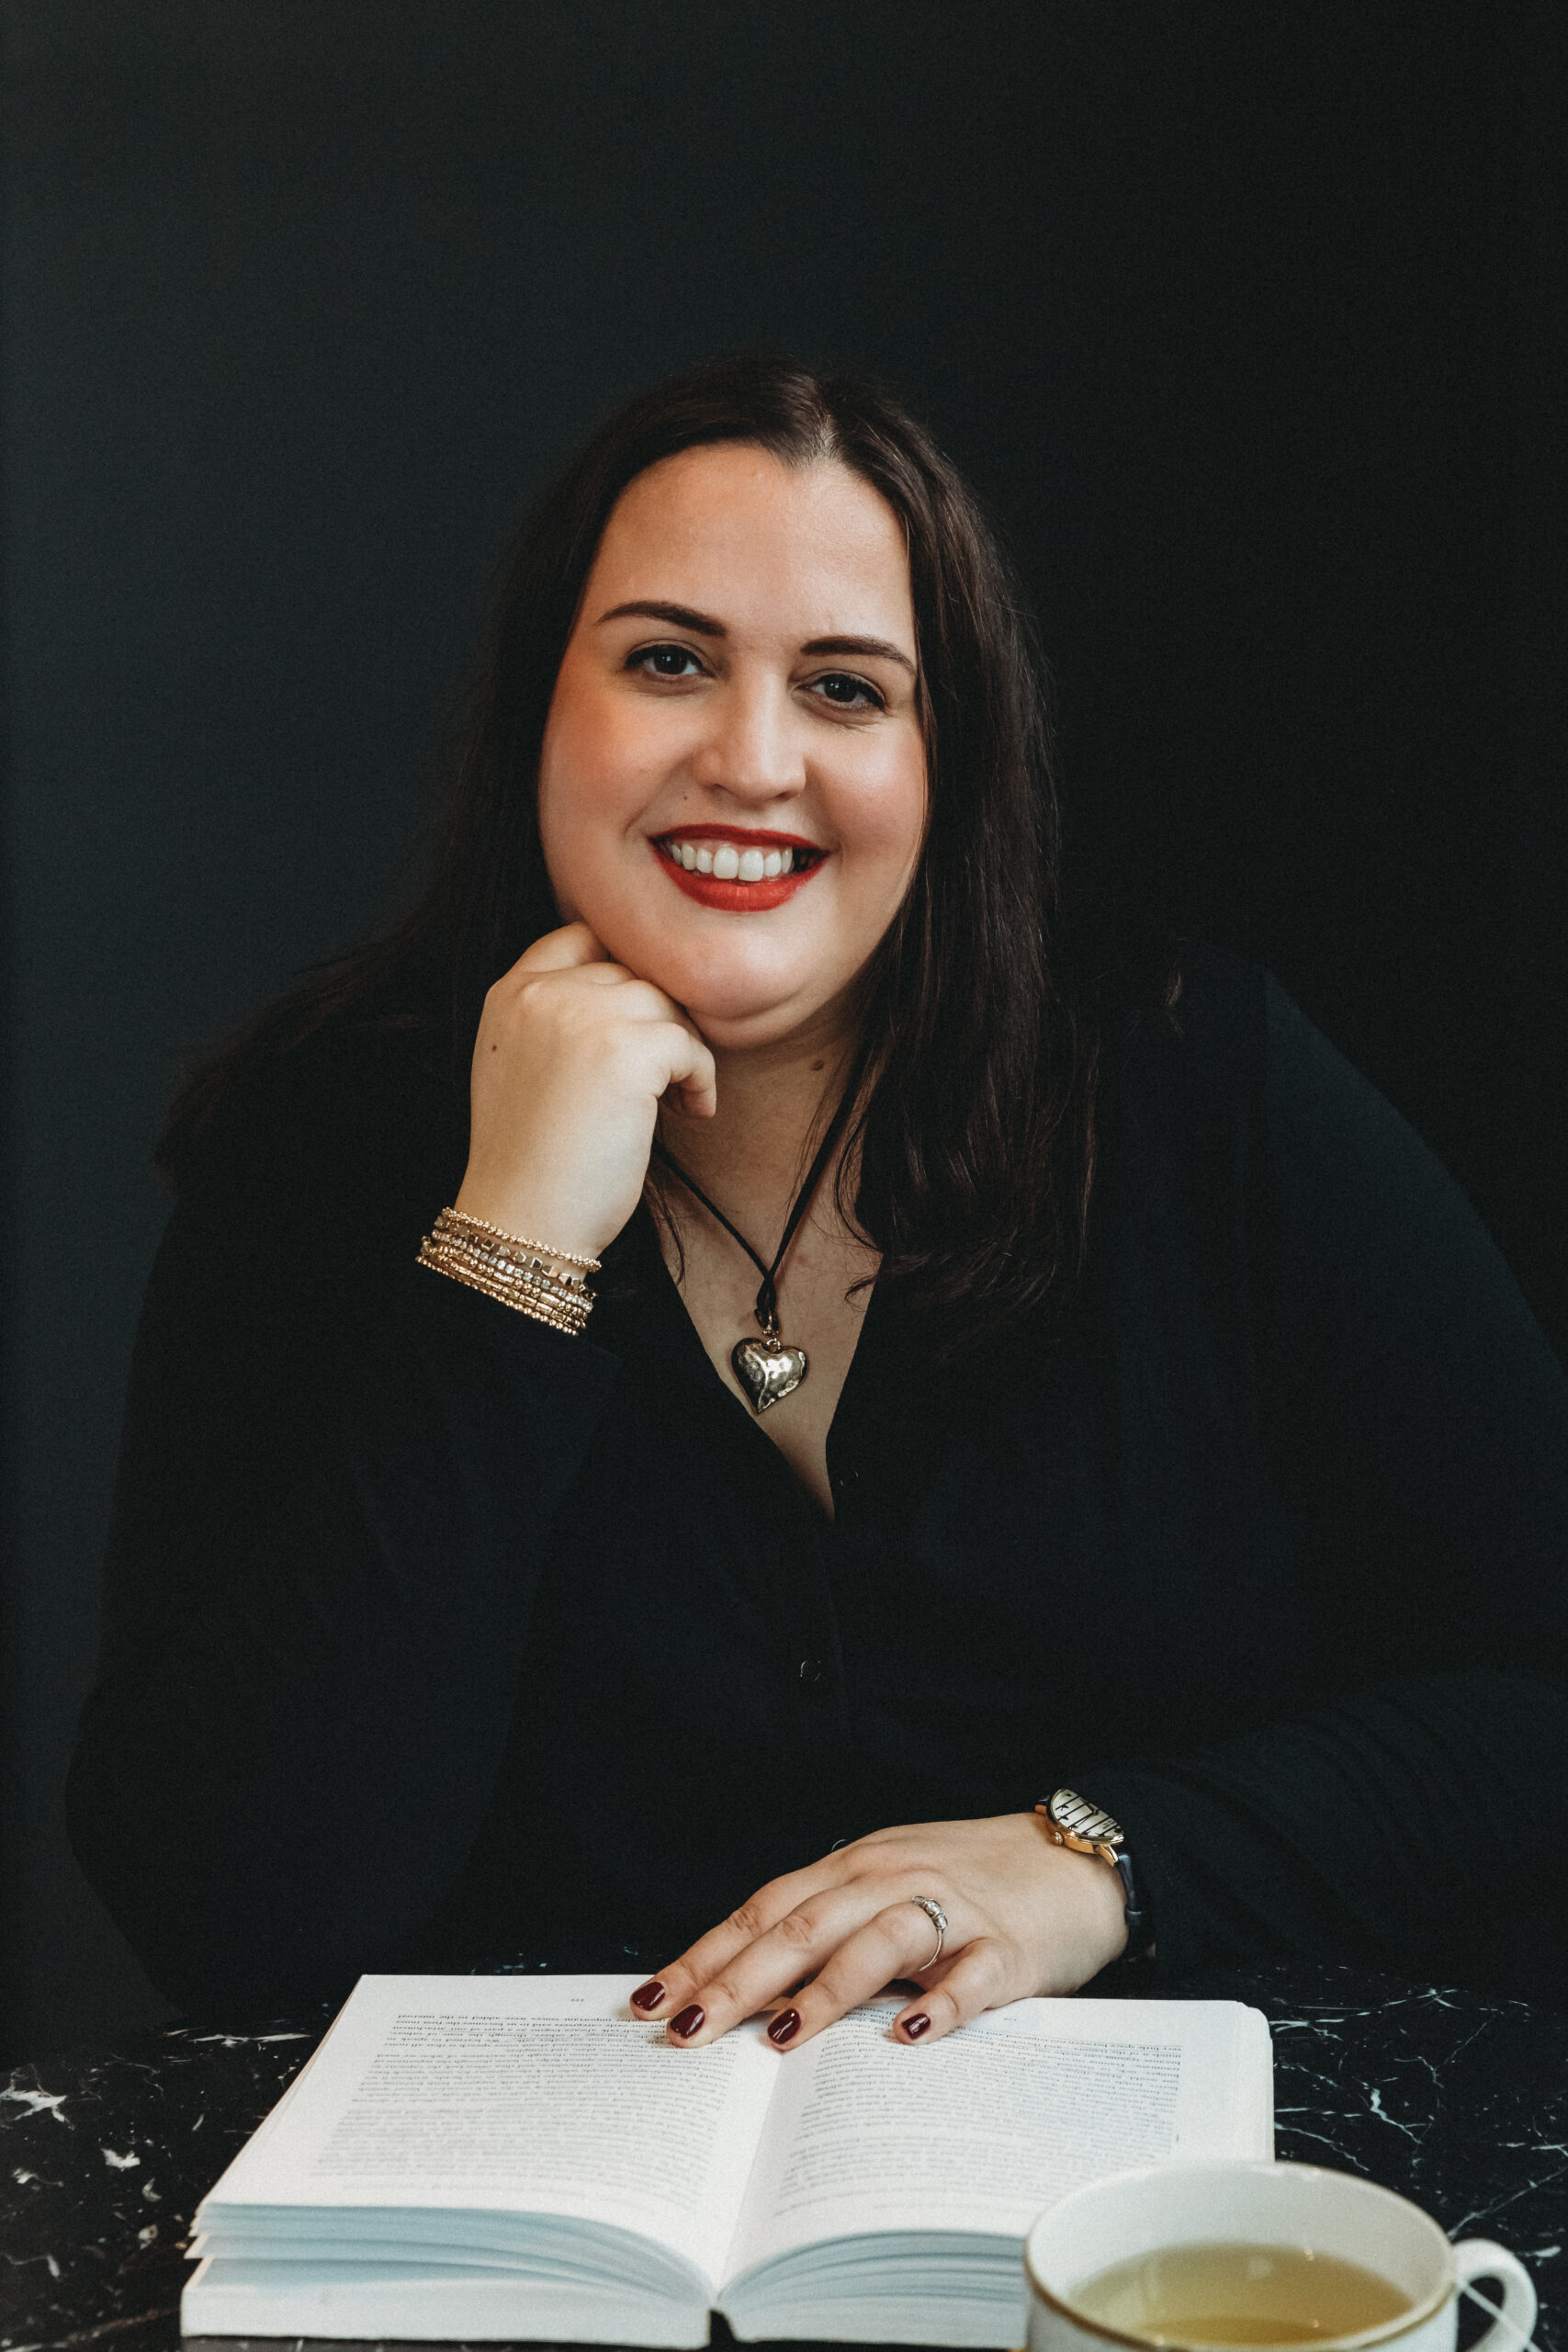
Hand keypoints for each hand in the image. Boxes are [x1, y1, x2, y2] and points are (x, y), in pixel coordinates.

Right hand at [454, 921, 716, 1260]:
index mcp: (509, 994)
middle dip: (656, 1019)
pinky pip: (690, 1044)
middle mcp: (542, 992)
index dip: (620, 971)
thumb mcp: (519, 1067)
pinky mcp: (627, 1049)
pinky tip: (689, 1112)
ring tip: (674, 1097)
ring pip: (665, 1003)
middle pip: (631, 972)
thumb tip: (637, 999)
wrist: (523, 1218)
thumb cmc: (531, 1161)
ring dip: (681, 1049)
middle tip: (663, 1073)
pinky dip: (701, 1078)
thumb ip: (556, 1020)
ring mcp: (583, 1015)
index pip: (580, 937)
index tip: (639, 1019)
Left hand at [630, 1813, 1129, 2050]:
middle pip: (801, 1928)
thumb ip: (827, 1923)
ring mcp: (949, 1912)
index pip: (762, 1910)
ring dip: (825, 1992)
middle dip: (737, 1982)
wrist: (1073, 1859)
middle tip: (688, 2030)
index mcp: (854, 1868)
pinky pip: (969, 1979)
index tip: (651, 2000)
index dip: (705, 1955)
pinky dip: (937, 2006)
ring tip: (782, 2038)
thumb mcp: (887, 1883)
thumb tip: (743, 1989)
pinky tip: (907, 2036)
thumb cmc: (970, 1880)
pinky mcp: (1007, 1950)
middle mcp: (890, 1879)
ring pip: (875, 1944)